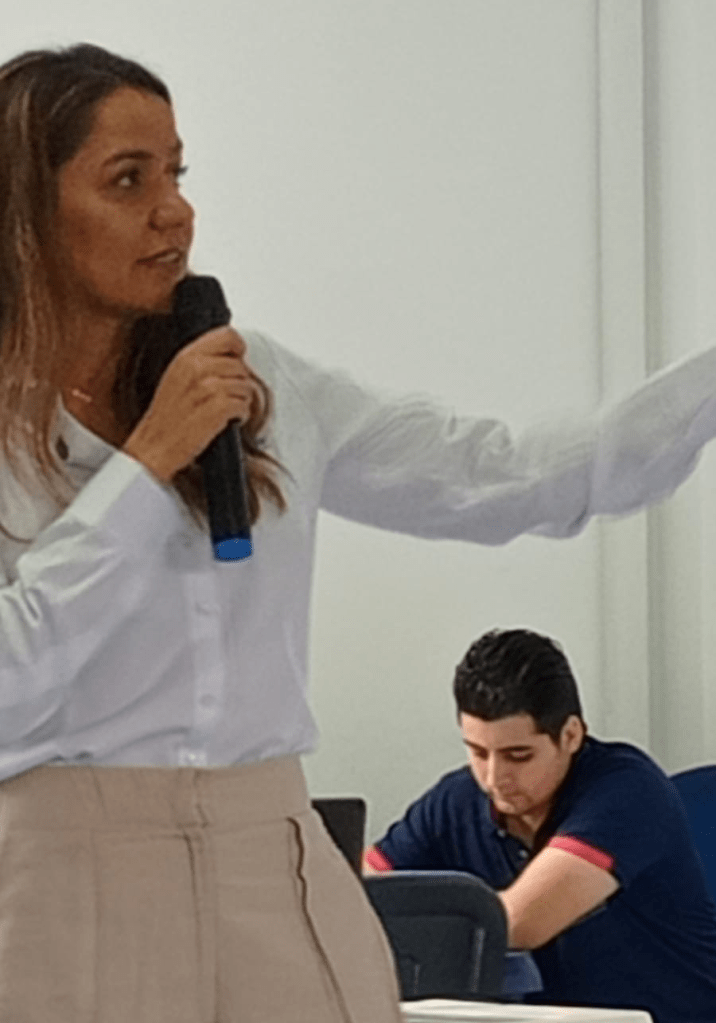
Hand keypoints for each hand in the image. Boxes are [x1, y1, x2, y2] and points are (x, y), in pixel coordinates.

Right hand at [122, 326, 254, 483]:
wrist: (154, 447)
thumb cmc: (166, 418)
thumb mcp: (176, 378)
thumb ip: (200, 363)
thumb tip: (231, 358)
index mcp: (186, 357)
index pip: (227, 336)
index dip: (238, 349)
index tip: (237, 361)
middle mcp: (197, 368)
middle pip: (241, 365)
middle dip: (239, 383)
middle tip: (227, 397)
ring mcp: (208, 388)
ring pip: (246, 386)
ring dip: (241, 401)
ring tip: (225, 411)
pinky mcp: (217, 409)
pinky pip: (244, 405)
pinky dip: (241, 415)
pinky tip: (227, 421)